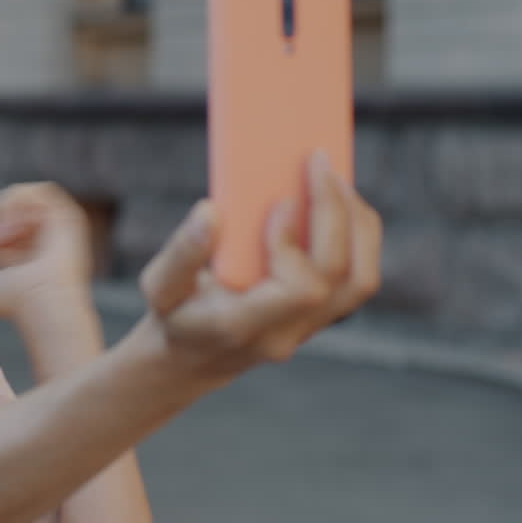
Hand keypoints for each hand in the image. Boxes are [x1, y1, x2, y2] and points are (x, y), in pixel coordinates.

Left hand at [0, 182, 92, 320]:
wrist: (41, 302)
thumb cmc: (11, 304)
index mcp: (22, 252)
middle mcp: (39, 237)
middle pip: (4, 205)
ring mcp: (54, 225)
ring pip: (20, 195)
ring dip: (1, 208)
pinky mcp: (67, 216)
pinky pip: (41, 190)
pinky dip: (19, 202)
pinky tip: (10, 224)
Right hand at [139, 152, 382, 375]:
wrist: (191, 359)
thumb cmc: (174, 314)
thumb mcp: (160, 286)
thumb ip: (182, 252)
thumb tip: (211, 210)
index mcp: (244, 327)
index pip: (299, 289)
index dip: (295, 244)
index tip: (278, 204)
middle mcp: (285, 335)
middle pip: (341, 280)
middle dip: (336, 214)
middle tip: (318, 163)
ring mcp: (308, 330)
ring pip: (361, 281)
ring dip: (357, 224)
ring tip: (337, 181)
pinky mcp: (320, 317)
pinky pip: (357, 278)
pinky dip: (357, 235)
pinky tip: (337, 204)